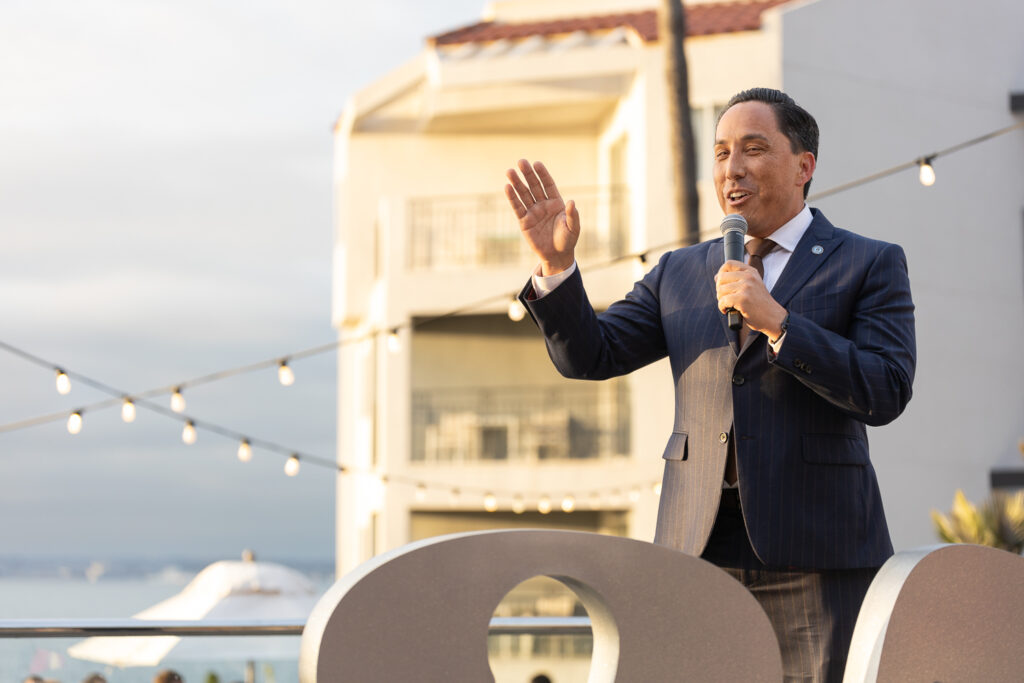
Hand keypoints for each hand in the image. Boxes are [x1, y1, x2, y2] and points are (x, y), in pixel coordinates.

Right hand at [505, 159, 578, 274]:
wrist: (557, 255)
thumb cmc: (567, 240)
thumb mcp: (573, 228)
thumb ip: (572, 215)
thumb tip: (572, 202)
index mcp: (556, 203)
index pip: (548, 184)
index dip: (543, 174)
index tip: (537, 164)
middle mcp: (543, 204)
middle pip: (534, 186)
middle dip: (528, 174)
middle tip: (521, 162)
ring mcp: (533, 212)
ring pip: (524, 194)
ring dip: (517, 183)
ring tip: (509, 172)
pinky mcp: (524, 221)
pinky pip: (517, 208)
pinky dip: (512, 198)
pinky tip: (507, 187)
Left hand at [715, 261, 787, 339]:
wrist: (773, 318)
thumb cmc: (760, 304)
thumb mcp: (752, 286)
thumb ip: (737, 279)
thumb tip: (716, 277)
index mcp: (751, 272)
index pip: (729, 264)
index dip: (721, 273)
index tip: (722, 284)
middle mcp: (749, 277)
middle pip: (721, 277)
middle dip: (719, 289)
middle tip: (725, 298)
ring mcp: (746, 287)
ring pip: (720, 290)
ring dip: (721, 300)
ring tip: (728, 305)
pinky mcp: (743, 299)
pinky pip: (723, 301)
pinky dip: (722, 307)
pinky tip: (727, 310)